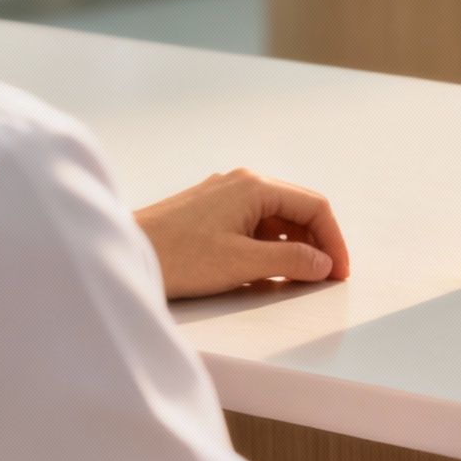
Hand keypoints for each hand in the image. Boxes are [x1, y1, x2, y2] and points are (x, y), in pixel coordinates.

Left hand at [134, 168, 350, 299]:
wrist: (122, 253)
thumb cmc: (178, 257)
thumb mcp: (242, 263)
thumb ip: (290, 262)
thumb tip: (324, 263)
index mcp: (254, 186)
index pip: (314, 206)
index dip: (333, 240)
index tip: (338, 272)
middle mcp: (242, 182)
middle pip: (297, 208)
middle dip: (316, 241)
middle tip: (324, 276)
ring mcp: (223, 194)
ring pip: (275, 217)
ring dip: (292, 245)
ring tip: (296, 277)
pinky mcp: (208, 210)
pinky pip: (253, 223)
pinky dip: (268, 244)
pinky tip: (265, 268)